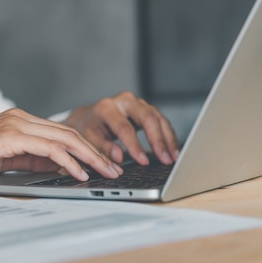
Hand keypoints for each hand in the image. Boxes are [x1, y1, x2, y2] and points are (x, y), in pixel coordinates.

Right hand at [0, 108, 122, 181]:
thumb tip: (58, 167)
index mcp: (17, 121)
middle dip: (95, 152)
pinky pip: (48, 149)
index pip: (61, 133)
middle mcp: (19, 118)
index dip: (85, 149)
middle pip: (68, 133)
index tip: (101, 164)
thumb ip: (29, 160)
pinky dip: (68, 161)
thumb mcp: (3, 160)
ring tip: (105, 172)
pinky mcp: (9, 136)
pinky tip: (79, 173)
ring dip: (89, 157)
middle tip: (113, 169)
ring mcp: (15, 124)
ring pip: (64, 138)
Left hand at [62, 91, 179, 165]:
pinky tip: (173, 150)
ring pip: (158, 117)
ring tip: (173, 158)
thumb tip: (119, 158)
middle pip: (147, 117)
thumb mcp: (88, 139)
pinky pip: (160, 120)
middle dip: (158, 140)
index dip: (135, 145)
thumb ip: (103, 148)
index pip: (124, 127)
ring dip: (168, 138)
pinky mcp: (145, 109)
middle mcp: (123, 101)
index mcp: (106, 108)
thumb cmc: (87, 129)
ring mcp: (136, 103)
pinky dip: (168, 136)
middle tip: (166, 159)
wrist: (88, 117)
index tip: (143, 161)